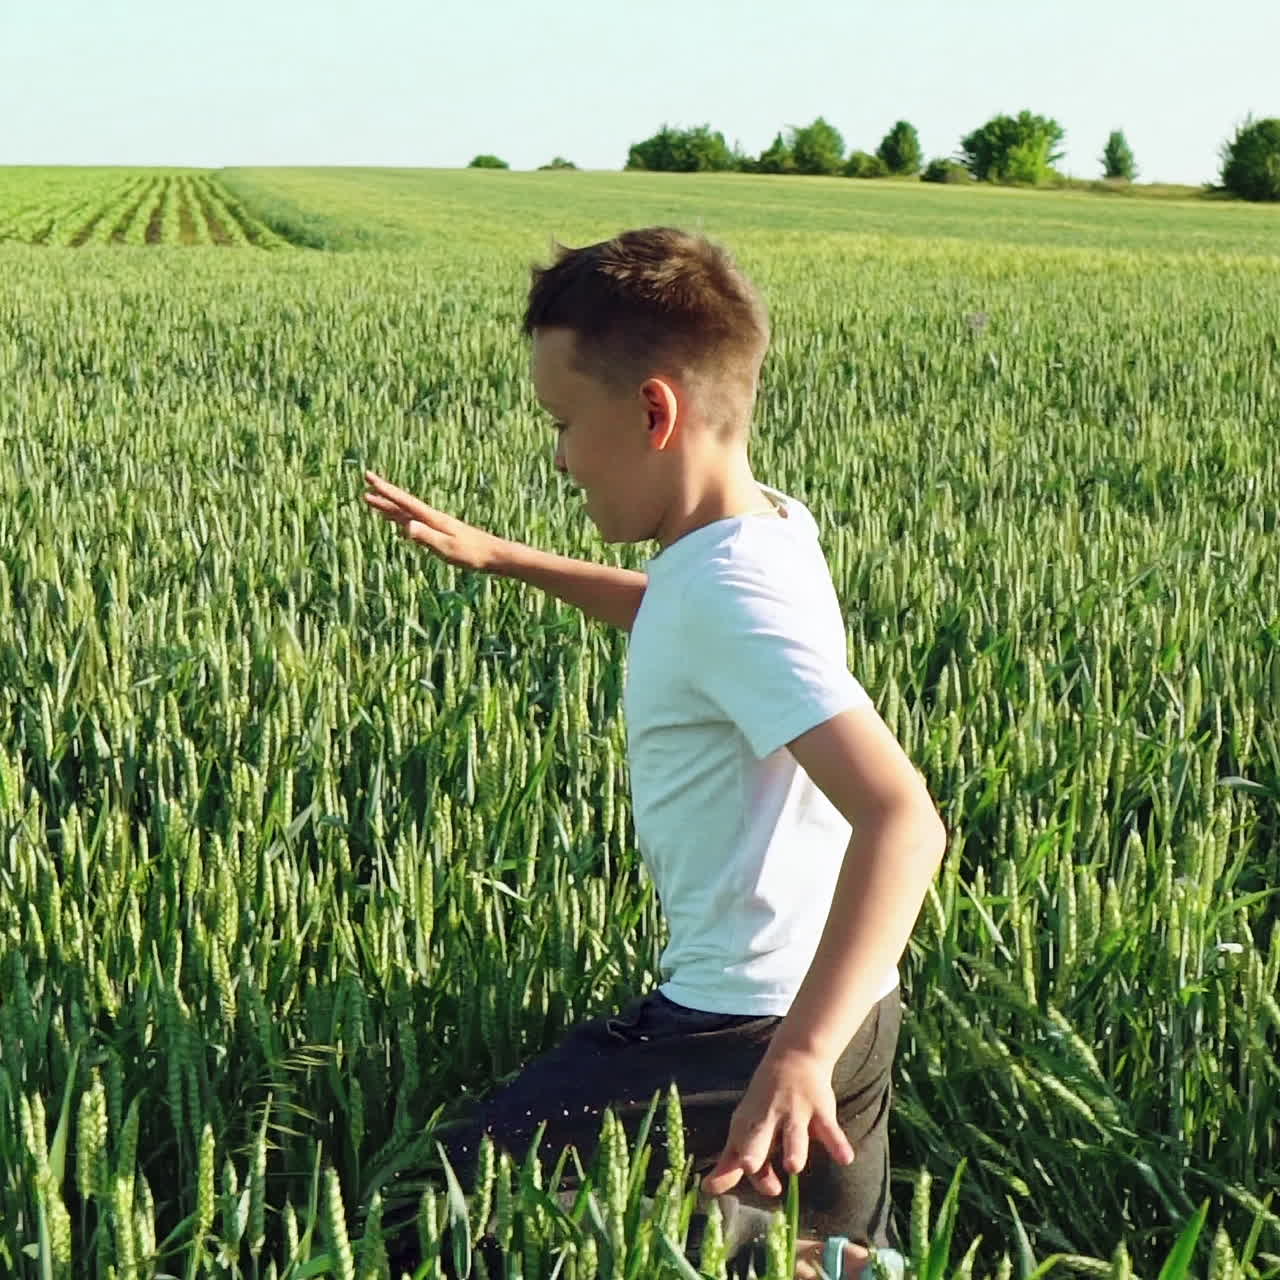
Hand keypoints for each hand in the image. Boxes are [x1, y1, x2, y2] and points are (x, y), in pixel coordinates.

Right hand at [363, 471, 504, 573]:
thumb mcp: (446, 548)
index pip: (404, 502)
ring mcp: (437, 524)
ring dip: (390, 506)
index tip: (369, 479)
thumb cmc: (472, 554)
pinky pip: (415, 523)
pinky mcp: (441, 532)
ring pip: (407, 512)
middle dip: (384, 494)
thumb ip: (425, 537)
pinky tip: (401, 522)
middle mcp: (433, 518)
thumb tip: (406, 526)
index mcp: (432, 519)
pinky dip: (403, 519)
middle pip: (403, 504)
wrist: (494, 555)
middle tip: (366, 481)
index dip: (385, 491)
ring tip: (374, 500)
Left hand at [700, 1047, 853, 1199]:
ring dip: (794, 1148)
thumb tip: (707, 1189)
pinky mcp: (819, 1110)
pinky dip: (837, 1143)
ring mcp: (795, 1113)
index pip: (742, 1152)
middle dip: (753, 1151)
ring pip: (794, 1134)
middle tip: (748, 1166)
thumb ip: (729, 1161)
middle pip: (759, 1138)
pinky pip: (830, 1129)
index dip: (745, 1170)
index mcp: (747, 1125)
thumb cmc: (765, 1104)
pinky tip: (845, 1159)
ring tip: (793, 1166)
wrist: (793, 1058)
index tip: (750, 1179)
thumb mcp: (744, 1128)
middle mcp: (768, 1119)